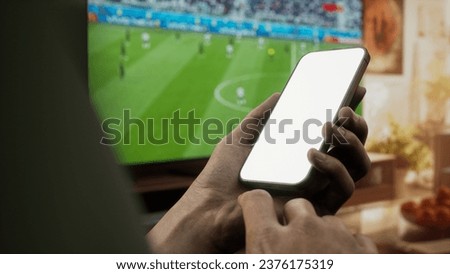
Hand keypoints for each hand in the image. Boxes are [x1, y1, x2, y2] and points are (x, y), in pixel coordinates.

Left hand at [148, 87, 369, 252]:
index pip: (334, 132)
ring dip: (352, 141)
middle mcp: (314, 170)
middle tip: (343, 108)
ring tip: (329, 125)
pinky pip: (344, 187)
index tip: (355, 87)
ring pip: (358, 165)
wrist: (211, 206)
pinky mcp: (317, 207)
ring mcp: (318, 188)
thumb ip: (263, 114)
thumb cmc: (224, 172)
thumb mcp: (243, 135)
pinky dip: (335, 166)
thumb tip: (282, 92)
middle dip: (356, 124)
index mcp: (300, 154)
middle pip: (353, 147)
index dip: (348, 111)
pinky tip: (311, 153)